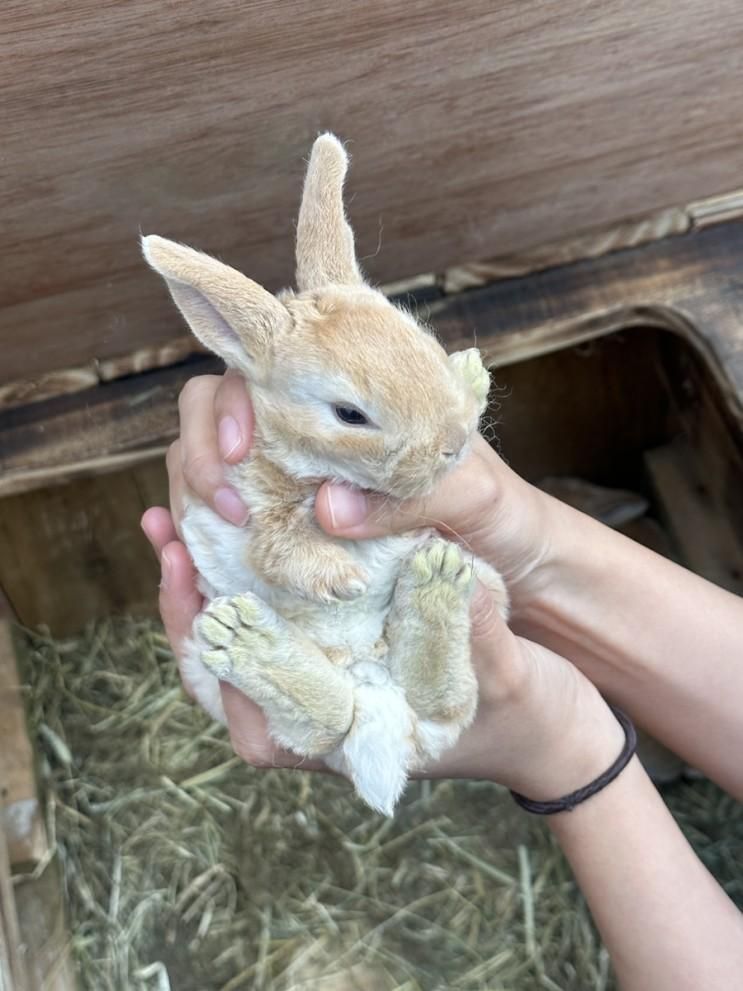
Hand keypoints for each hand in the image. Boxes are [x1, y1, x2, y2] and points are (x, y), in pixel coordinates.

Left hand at [142, 509, 622, 796]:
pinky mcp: (352, 651)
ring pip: (250, 645)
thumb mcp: (507, 677)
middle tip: (167, 536)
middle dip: (194, 609)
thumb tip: (439, 569)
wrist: (560, 733)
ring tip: (182, 520)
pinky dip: (257, 576)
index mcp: (354, 741)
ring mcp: (338, 683)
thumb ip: (471, 634)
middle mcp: (332, 716)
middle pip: (233, 676)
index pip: (257, 720)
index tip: (194, 595)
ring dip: (214, 587)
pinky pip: (286, 620)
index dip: (218, 659)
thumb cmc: (533, 720)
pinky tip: (247, 522)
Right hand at [158, 372, 557, 615]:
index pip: (267, 371)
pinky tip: (202, 557)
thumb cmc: (506, 516)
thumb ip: (407, 498)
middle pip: (218, 413)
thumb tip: (326, 510)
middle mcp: (317, 437)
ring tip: (218, 529)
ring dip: (194, 493)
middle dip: (199, 448)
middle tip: (225, 503)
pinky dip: (205, 537)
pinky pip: (234, 529)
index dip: (233, 400)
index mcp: (357, 403)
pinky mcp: (296, 541)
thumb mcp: (472, 496)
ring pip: (211, 468)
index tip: (239, 447)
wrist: (526, 575)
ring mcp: (300, 487)